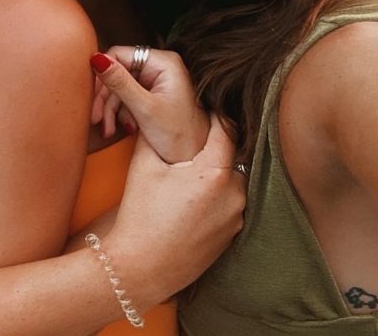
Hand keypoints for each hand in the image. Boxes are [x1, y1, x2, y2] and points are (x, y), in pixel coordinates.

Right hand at [90, 47, 208, 162]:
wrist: (192, 159)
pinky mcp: (151, 93)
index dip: (103, 74)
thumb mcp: (145, 108)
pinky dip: (119, 113)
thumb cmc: (179, 135)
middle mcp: (160, 66)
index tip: (92, 95)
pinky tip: (121, 127)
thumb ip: (120, 83)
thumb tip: (97, 59)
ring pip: (119, 86)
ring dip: (111, 109)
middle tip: (97, 117)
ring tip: (108, 129)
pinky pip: (126, 96)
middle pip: (118, 72)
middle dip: (106, 98)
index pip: (120, 54)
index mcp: (164, 62)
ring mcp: (156, 80)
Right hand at [105, 116, 245, 305]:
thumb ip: (156, 136)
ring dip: (215, 177)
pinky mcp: (232, 237)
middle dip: (213, 151)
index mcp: (214, 173)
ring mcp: (235, 218)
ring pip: (231, 184)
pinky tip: (190, 203)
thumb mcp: (143, 167)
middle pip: (230, 159)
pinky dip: (215, 199)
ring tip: (188, 178)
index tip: (205, 111)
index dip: (214, 117)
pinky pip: (229, 207)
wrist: (141, 267)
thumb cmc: (141, 215)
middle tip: (191, 147)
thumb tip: (158, 117)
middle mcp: (234, 194)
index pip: (226, 132)